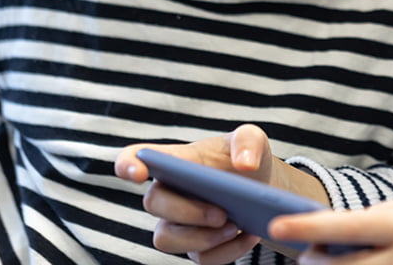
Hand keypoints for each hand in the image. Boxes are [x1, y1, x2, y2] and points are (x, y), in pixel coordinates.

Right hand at [114, 124, 328, 263]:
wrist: (265, 187)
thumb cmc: (246, 159)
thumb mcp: (253, 140)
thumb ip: (248, 141)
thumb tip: (244, 165)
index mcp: (175, 160)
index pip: (134, 157)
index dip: (127, 164)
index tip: (138, 173)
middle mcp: (169, 192)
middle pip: (152, 203)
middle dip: (186, 212)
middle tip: (222, 214)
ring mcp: (178, 222)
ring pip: (166, 240)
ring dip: (201, 238)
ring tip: (235, 227)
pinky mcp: (196, 246)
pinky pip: (200, 258)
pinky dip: (227, 251)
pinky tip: (249, 235)